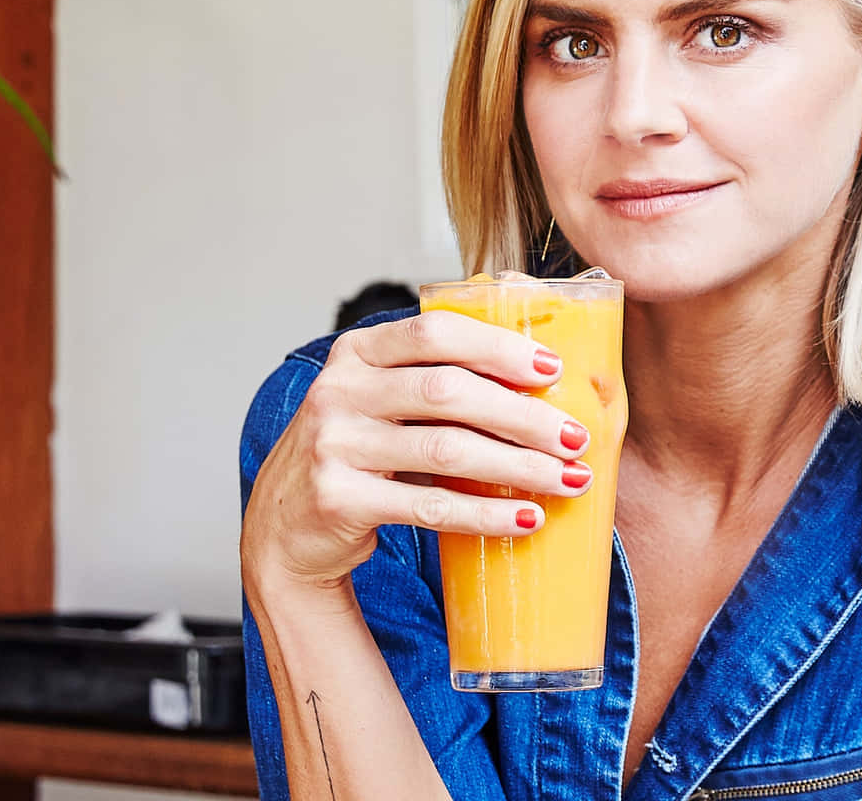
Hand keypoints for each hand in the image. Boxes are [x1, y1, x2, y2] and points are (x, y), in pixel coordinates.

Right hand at [240, 311, 593, 597]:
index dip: (499, 348)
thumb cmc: (359, 452)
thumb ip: (435, 374)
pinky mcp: (339, 499)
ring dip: (519, 466)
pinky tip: (527, 518)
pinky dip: (486, 514)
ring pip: (447, 451)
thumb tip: (541, 361)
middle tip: (576, 437)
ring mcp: (334, 444)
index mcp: (357, 352)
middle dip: (524, 416)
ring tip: (568, 479)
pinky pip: (429, 507)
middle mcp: (339, 390)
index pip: (435, 334)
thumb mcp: (380, 399)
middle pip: (450, 393)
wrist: (285, 527)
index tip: (553, 370)